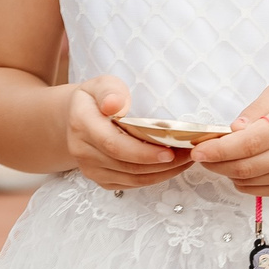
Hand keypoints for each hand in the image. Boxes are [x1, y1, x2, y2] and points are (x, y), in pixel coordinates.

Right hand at [64, 76, 196, 189]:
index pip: (113, 144)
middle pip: (126, 165)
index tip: (170, 151)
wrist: (78, 117)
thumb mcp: (101, 84)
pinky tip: (172, 166)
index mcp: (82, 124)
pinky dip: (155, 177)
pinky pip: (131, 184)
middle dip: (161, 163)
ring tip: (186, 159)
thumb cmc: (98, 98)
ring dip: (163, 172)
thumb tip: (115, 104)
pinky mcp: (101, 179)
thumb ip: (110, 91)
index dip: (142, 151)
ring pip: (132, 178)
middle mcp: (82, 150)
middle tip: (189, 153)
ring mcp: (90, 168)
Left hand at [191, 84, 268, 199]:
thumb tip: (233, 130)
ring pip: (249, 180)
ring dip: (226, 171)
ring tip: (218, 157)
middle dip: (216, 162)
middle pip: (247, 166)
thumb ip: (255, 109)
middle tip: (201, 154)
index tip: (198, 149)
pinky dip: (240, 180)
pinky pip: (257, 191)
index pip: (251, 141)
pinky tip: (238, 166)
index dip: (221, 148)